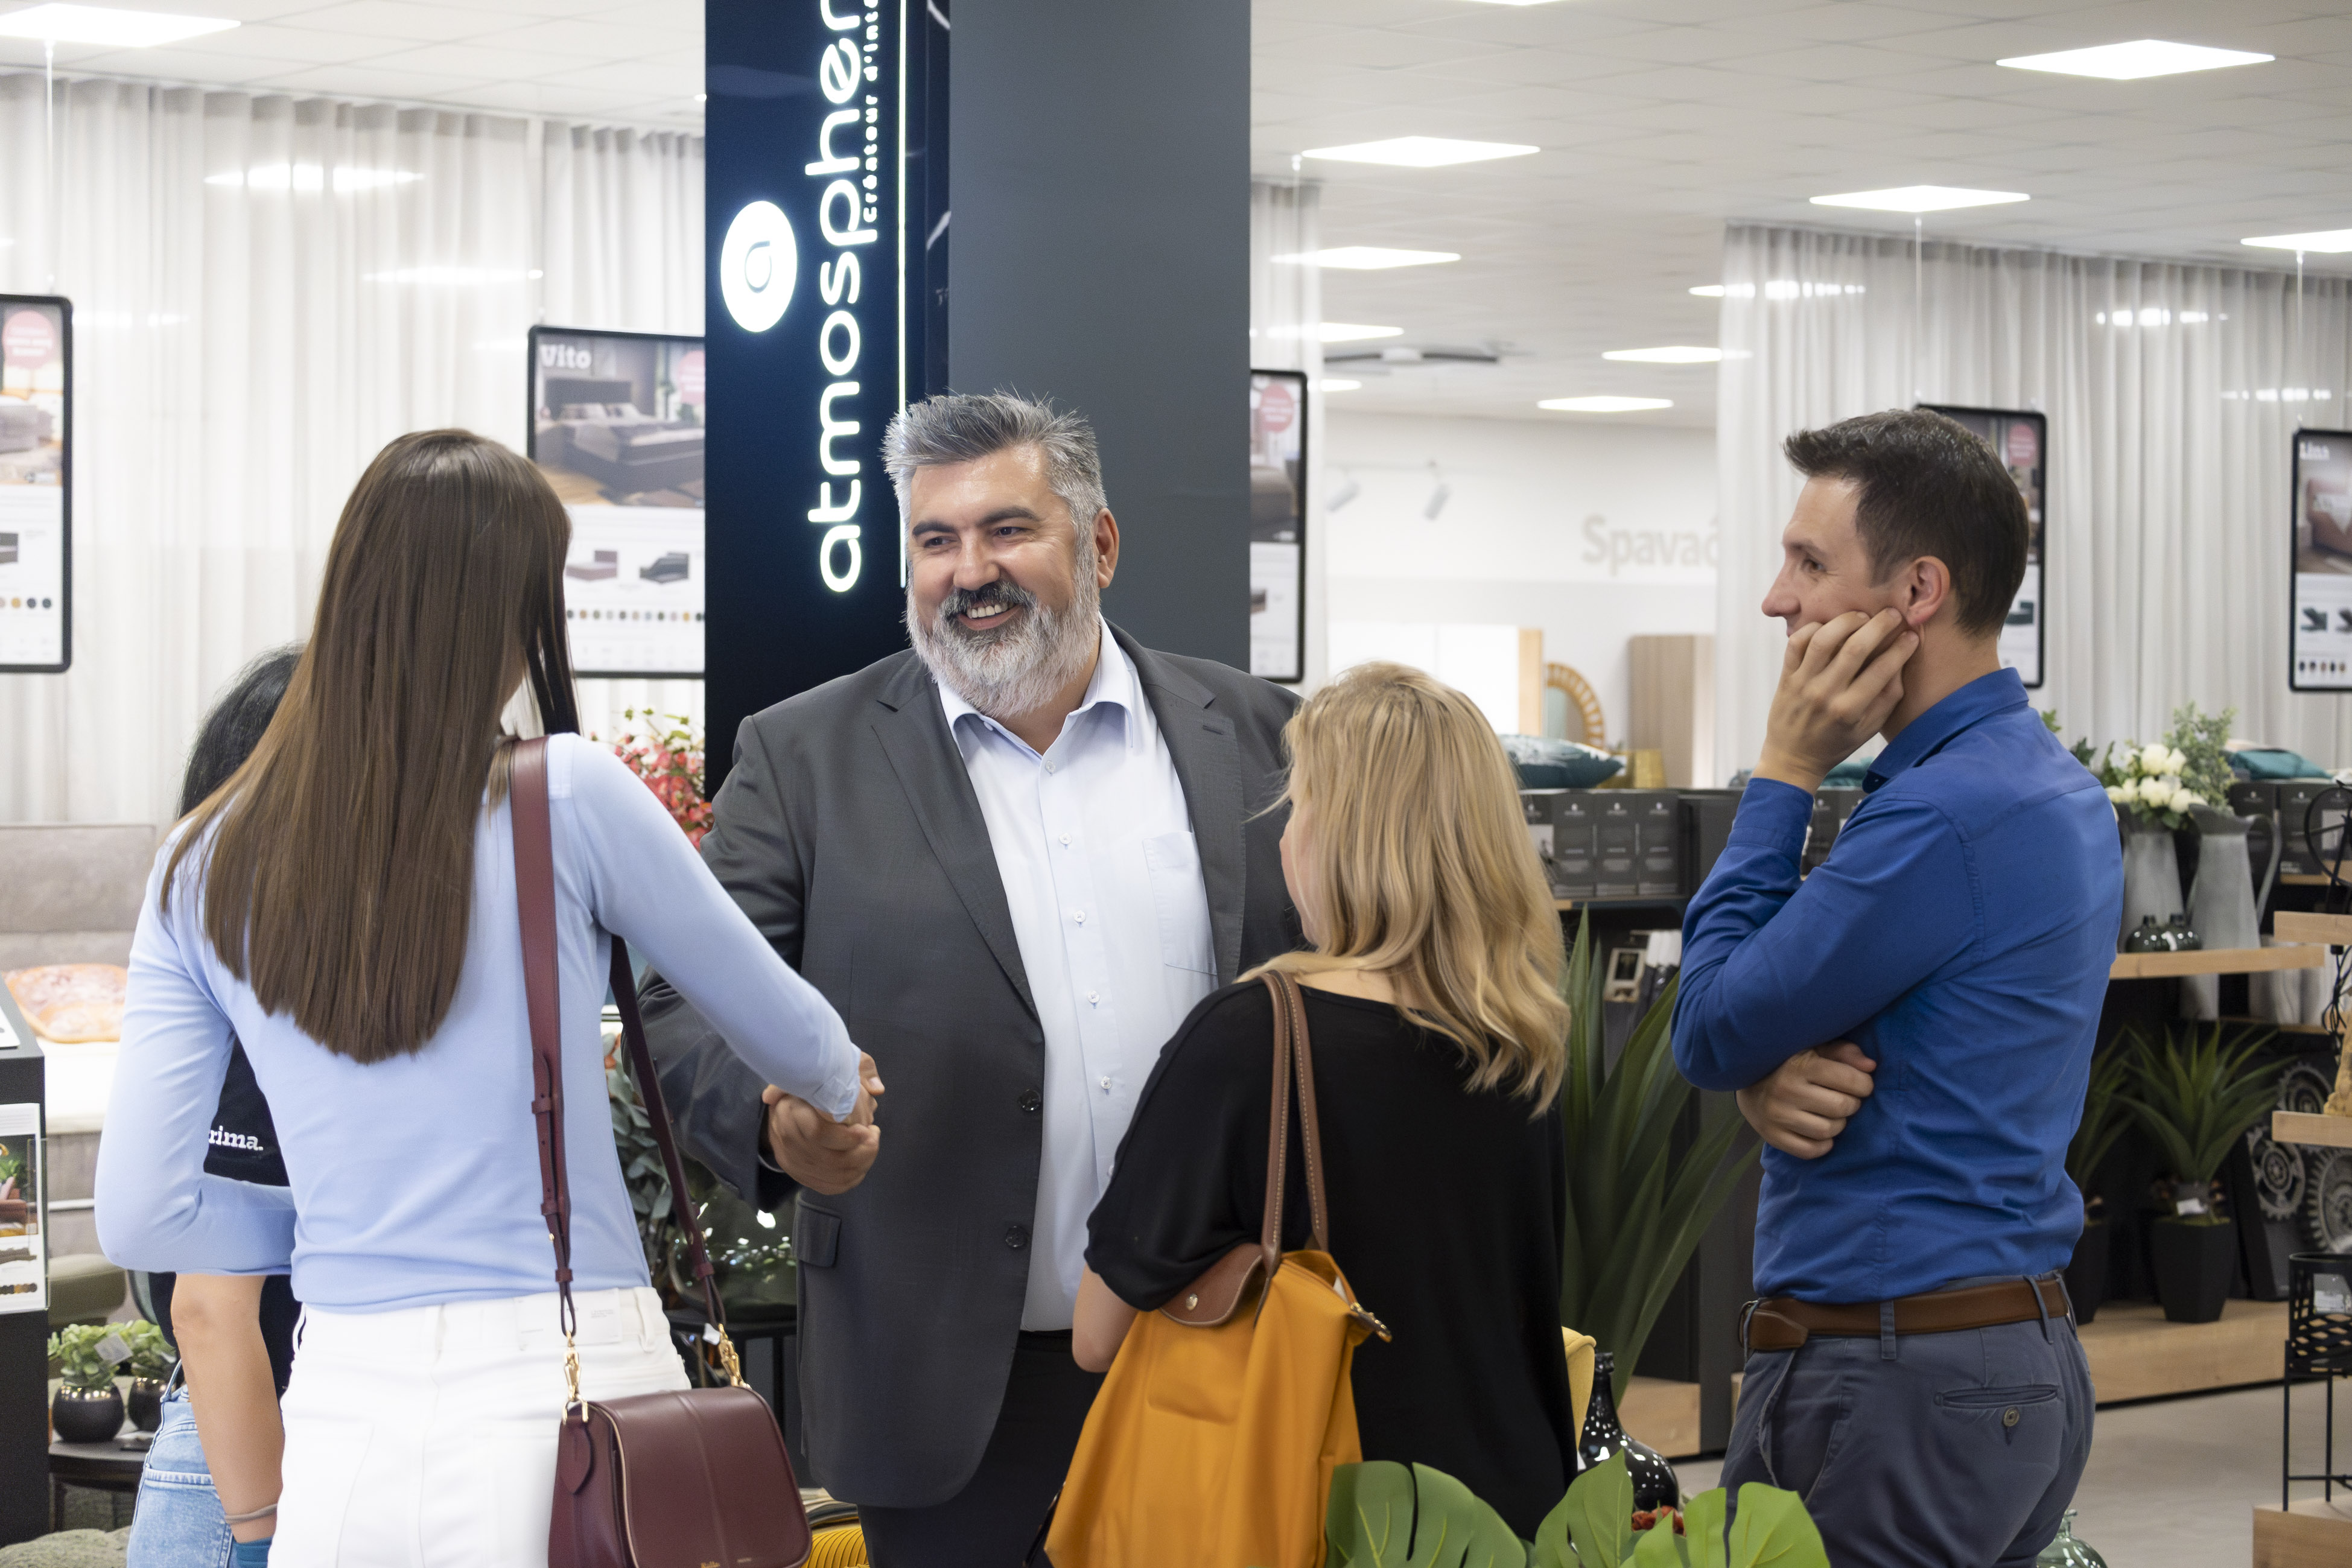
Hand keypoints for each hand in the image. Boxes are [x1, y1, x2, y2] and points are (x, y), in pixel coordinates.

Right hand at [762, 1052, 883, 1194]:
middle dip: (859, 1154)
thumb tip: (877, 1089)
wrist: (787, 1103)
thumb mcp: (837, 1064)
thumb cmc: (817, 1080)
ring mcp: (790, 1158)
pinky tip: (863, 1163)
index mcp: (790, 1108)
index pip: (817, 1134)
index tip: (866, 1129)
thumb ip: (860, 1069)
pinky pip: (827, 1186)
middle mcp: (785, 1136)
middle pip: (826, 1159)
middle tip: (874, 1137)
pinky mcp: (797, 1172)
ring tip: (872, 1146)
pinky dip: (850, 1179)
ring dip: (859, 1165)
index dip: (845, 1138)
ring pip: (829, 1175)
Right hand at [1735, 1042, 1876, 1158]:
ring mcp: (1777, 1116)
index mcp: (1800, 1065)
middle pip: (1842, 1107)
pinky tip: (1820, 1131)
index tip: (1860, 1084)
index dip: (1864, 1084)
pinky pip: (1810, 1150)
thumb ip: (1843, 1053)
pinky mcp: (1772, 1136)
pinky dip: (1822, 1144)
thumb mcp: (1814, 1048)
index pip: (1850, 1079)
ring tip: (1830, 1114)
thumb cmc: (1789, 1061)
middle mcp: (1787, 1090)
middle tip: (1844, 1098)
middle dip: (1852, 1104)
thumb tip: (1871, 1066)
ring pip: (1828, 1131)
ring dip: (1838, 1124)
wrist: (1745, 1079)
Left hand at [1754, 609, 1917, 792]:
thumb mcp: (1869, 728)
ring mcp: (1802, 683)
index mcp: (1850, 710)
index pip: (1882, 670)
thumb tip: (1901, 659)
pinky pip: (1796, 643)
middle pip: (1855, 648)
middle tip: (1893, 614)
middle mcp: (1825, 694)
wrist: (1792, 757)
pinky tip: (1830, 626)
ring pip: (1824, 640)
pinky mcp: (1786, 676)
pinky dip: (1813, 628)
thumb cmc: (1837, 742)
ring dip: (1847, 621)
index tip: (1912, 635)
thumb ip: (1888, 697)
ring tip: (1862, 615)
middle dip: (1879, 625)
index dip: (1901, 648)